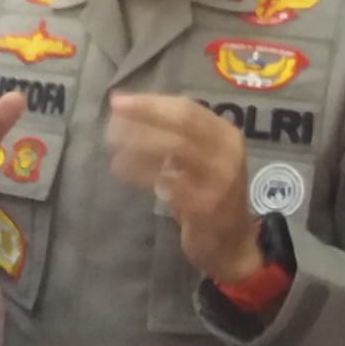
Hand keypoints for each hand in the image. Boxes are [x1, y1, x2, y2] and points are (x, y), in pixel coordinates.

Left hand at [106, 94, 262, 281]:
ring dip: (140, 142)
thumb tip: (133, 116)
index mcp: (226, 135)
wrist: (233, 244)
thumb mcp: (204, 160)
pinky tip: (121, 169)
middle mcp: (227, 151)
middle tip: (111, 119)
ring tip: (112, 144)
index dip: (151, 103)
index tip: (119, 101)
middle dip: (144, 116)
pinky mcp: (206, 204)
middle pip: (183, 123)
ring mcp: (220, 178)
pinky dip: (142, 172)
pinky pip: (169, 182)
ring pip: (177, 147)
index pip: (187, 108)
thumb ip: (179, 139)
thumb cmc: (211, 195)